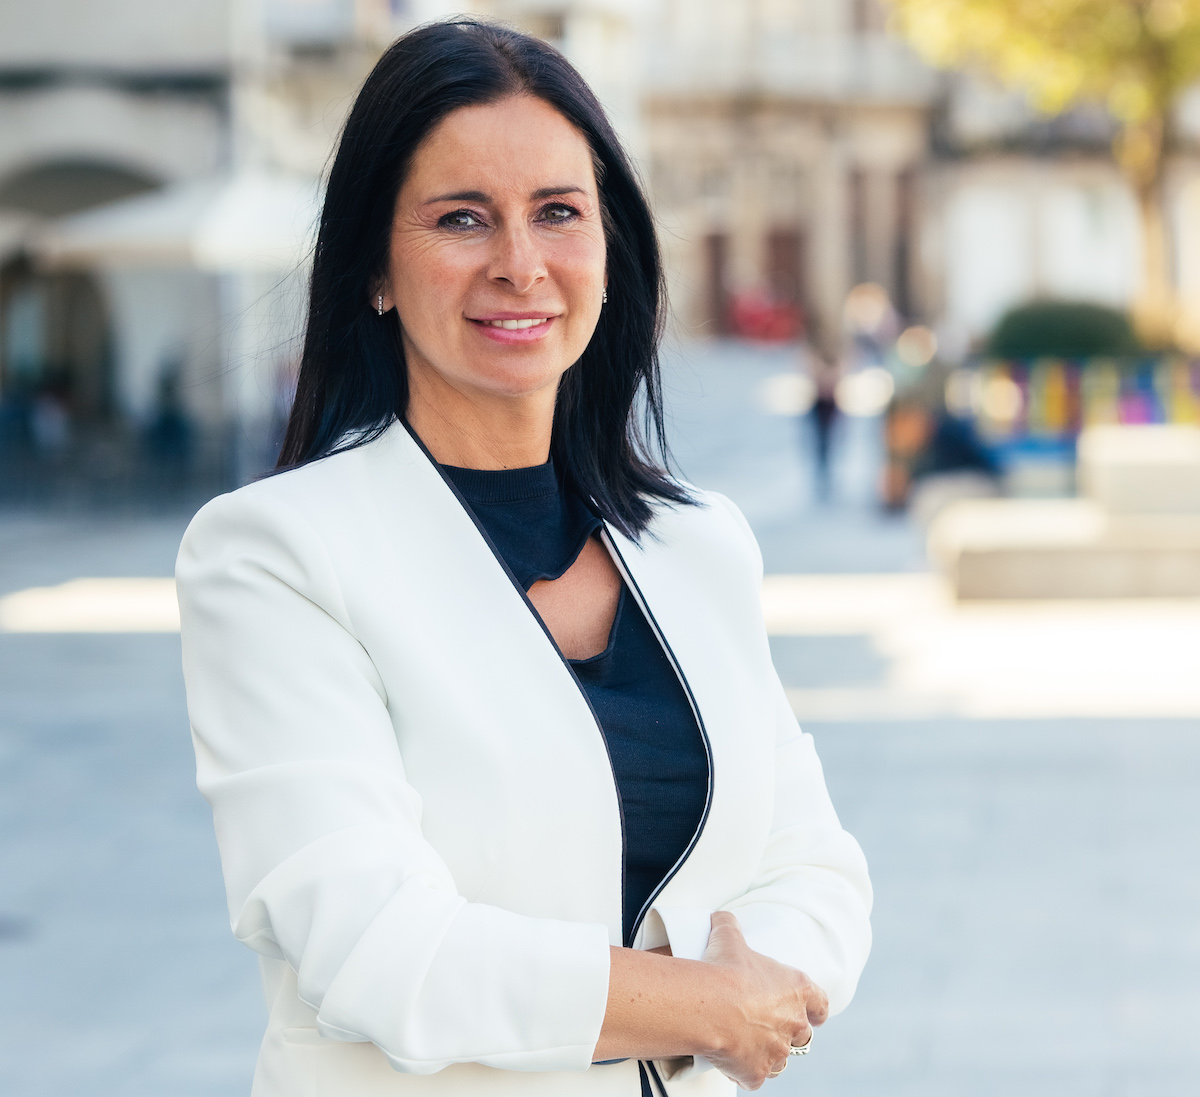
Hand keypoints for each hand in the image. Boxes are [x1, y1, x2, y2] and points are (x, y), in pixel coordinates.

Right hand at [699, 911, 827, 1090]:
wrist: (709, 1006)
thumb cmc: (724, 970)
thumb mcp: (728, 937)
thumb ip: (730, 925)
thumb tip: (722, 917)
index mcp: (796, 990)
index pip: (820, 1004)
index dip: (815, 1008)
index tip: (810, 1010)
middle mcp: (794, 1023)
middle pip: (802, 1034)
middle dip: (786, 1030)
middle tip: (763, 1022)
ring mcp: (777, 1052)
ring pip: (780, 1059)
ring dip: (768, 1053)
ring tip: (745, 1042)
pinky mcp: (757, 1072)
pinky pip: (755, 1076)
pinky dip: (745, 1070)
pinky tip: (731, 1060)